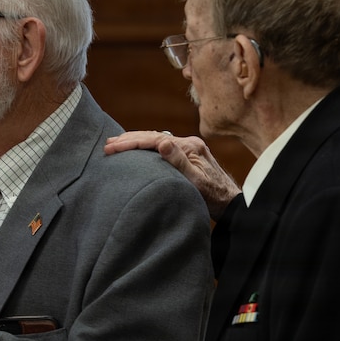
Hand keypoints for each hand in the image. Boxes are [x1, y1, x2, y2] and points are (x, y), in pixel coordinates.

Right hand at [105, 130, 241, 219]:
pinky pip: (161, 147)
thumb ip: (179, 162)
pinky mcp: (187, 156)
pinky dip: (145, 147)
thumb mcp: (196, 182)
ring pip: (156, 139)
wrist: (231, 204)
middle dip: (129, 139)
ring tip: (116, 144)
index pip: (154, 139)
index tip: (112, 148)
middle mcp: (188, 144)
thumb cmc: (214, 198)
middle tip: (108, 144)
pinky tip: (136, 150)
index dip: (131, 143)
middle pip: (153, 136)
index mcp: (189, 146)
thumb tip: (162, 141)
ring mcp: (188, 149)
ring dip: (135, 141)